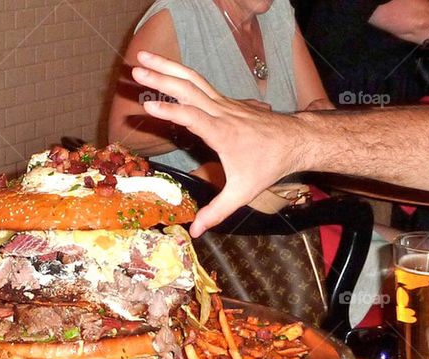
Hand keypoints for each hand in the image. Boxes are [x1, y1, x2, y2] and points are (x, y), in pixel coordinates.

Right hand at [133, 51, 305, 236]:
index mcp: (222, 132)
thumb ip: (217, 211)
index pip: (192, 117)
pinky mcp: (224, 100)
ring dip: (166, 65)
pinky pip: (198, 83)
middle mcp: (221, 112)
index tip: (147, 106)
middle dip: (160, 76)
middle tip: (134, 67)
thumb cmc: (268, 165)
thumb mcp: (243, 193)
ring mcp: (223, 102)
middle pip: (188, 87)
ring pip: (192, 78)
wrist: (295, 140)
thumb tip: (194, 232)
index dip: (170, 112)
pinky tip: (163, 69)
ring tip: (141, 55)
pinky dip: (178, 74)